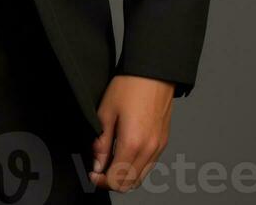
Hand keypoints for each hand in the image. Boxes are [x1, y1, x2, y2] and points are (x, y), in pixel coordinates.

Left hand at [89, 75, 172, 192]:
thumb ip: (101, 143)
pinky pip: (149, 165)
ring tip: (111, 161)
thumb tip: (97, 164)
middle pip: (130, 184)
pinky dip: (137, 167)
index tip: (92, 173)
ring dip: (125, 176)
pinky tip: (126, 153)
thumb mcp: (106, 111)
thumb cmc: (130, 85)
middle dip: (112, 181)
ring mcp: (158, 147)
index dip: (101, 181)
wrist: (154, 71)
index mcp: (132, 143)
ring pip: (141, 177)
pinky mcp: (163, 141)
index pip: (116, 180)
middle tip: (100, 169)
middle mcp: (149, 150)